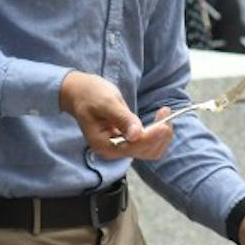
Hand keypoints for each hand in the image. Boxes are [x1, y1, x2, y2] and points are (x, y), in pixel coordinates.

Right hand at [59, 71, 174, 159]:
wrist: (80, 92)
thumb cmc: (90, 95)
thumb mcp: (107, 103)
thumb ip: (122, 119)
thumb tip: (136, 135)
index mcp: (104, 145)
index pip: (134, 147)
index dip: (151, 137)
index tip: (164, 123)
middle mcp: (113, 150)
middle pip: (145, 152)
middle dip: (159, 135)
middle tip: (165, 111)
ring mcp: (121, 146)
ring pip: (150, 149)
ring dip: (161, 134)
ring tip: (164, 112)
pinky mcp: (128, 140)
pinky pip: (148, 143)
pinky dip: (157, 133)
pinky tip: (160, 118)